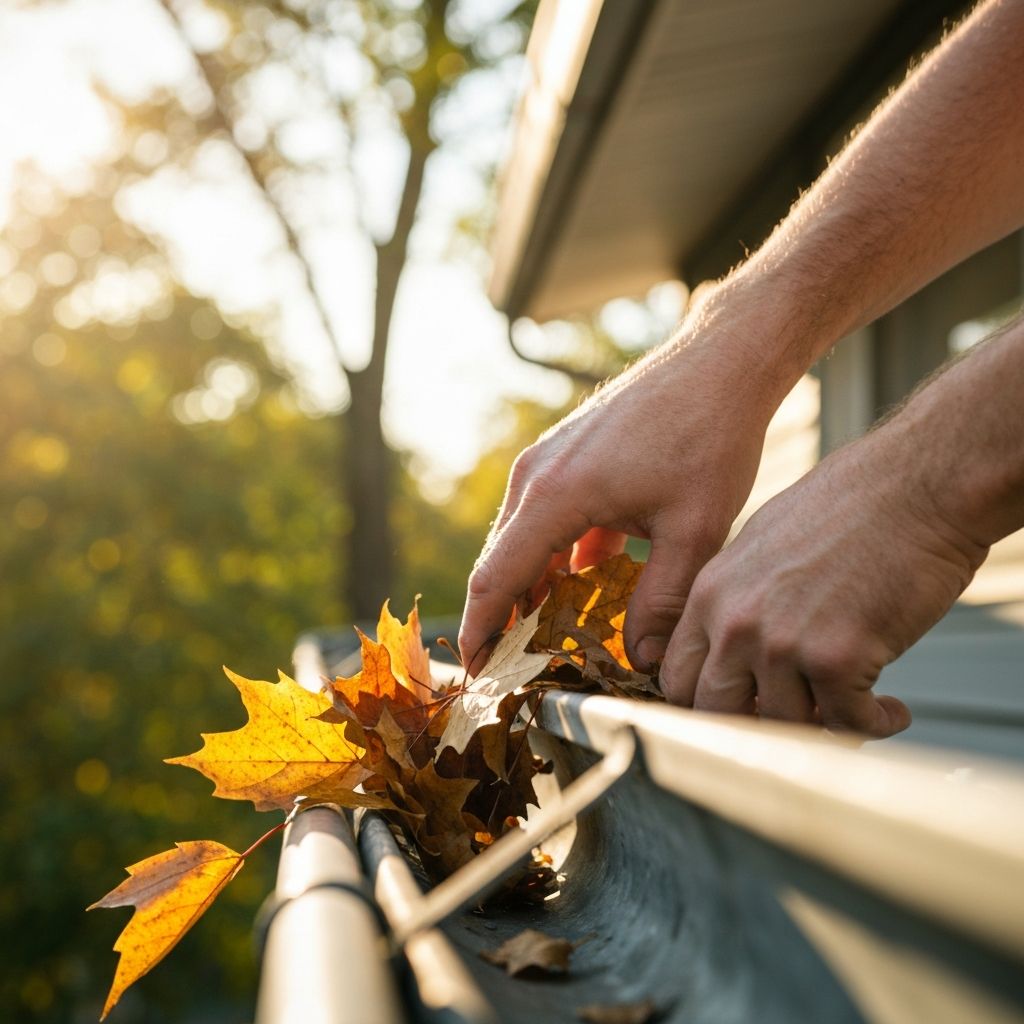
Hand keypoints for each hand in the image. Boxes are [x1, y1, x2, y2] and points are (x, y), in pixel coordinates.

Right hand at [459, 282, 801, 673]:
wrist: (721, 360)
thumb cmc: (709, 435)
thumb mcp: (695, 530)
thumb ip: (661, 601)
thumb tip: (640, 659)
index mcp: (554, 495)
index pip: (495, 581)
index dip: (480, 633)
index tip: (475, 674)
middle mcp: (537, 475)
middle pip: (502, 563)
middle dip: (505, 619)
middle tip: (520, 669)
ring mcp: (549, 461)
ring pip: (525, 541)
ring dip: (535, 588)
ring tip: (554, 635)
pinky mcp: (569, 455)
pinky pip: (548, 518)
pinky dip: (558, 557)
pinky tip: (589, 585)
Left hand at [659, 419, 987, 736]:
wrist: (914, 486)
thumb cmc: (848, 509)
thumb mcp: (760, 547)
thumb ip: (737, 601)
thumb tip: (734, 656)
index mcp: (711, 592)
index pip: (677, 676)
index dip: (704, 704)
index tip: (739, 713)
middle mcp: (735, 621)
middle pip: (714, 712)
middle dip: (751, 727)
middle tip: (791, 723)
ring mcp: (782, 642)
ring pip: (782, 726)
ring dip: (821, 729)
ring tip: (852, 712)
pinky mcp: (837, 658)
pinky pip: (847, 723)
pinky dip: (874, 725)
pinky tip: (890, 710)